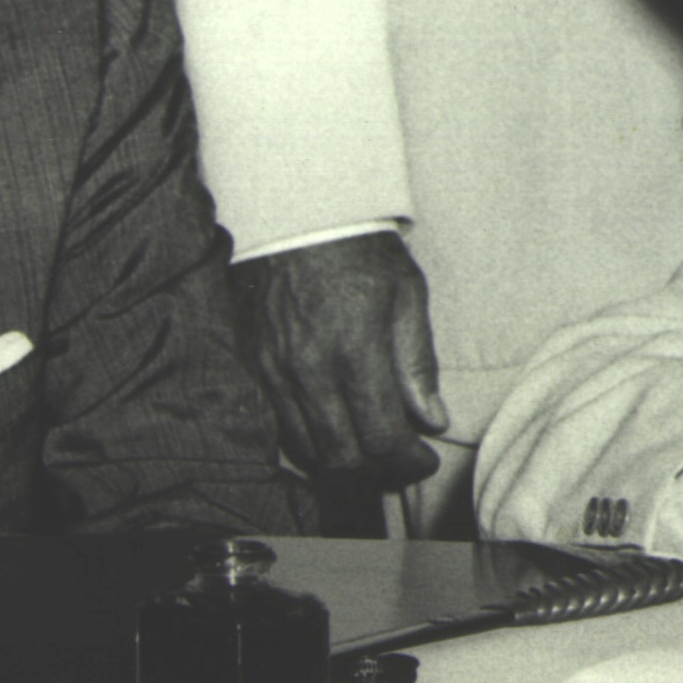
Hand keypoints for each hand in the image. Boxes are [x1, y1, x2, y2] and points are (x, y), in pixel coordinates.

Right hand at [233, 229, 448, 491]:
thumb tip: (432, 419)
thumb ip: (417, 362)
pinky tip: (330, 429)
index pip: (382, 437)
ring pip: (306, 449)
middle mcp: (309, 369)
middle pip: (343, 456)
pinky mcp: (251, 363)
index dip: (408, 463)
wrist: (294, 210)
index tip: (424, 460)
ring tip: (368, 450)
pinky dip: (307, 441)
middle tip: (399, 462)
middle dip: (378, 472)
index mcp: (355, 350)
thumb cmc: (358, 246)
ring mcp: (273, 369)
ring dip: (341, 462)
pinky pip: (277, 425)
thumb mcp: (406, 293)